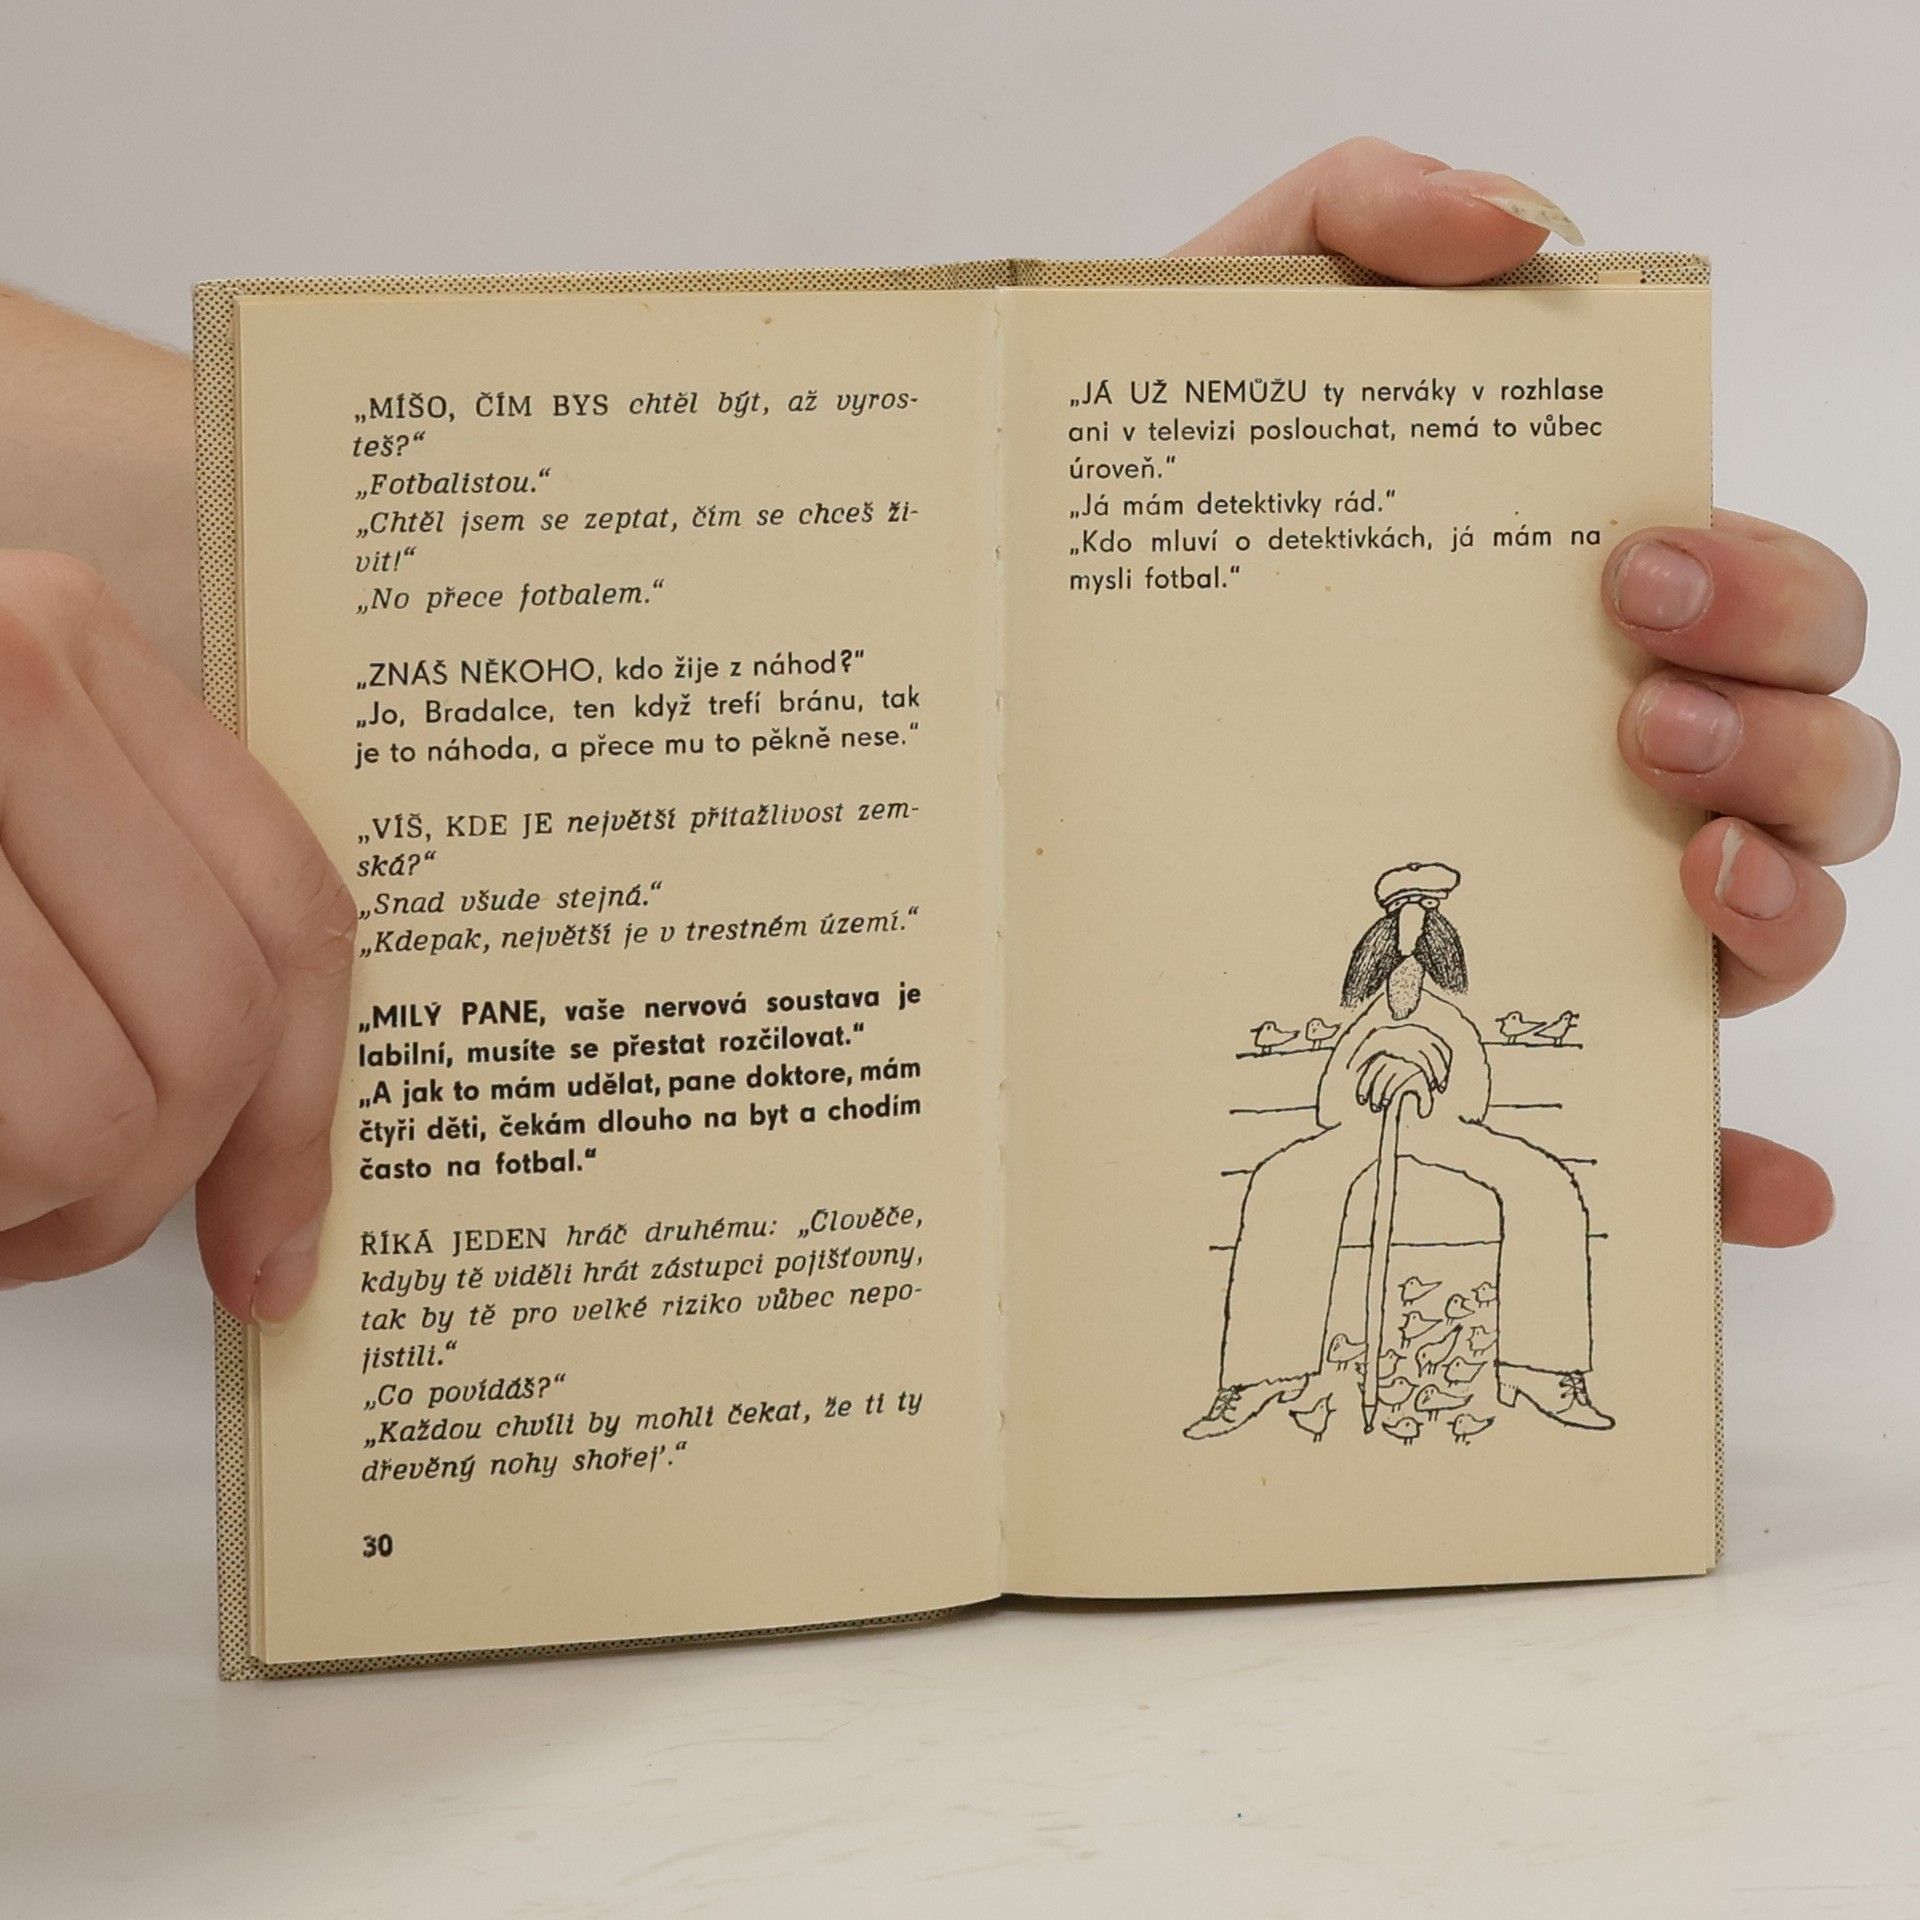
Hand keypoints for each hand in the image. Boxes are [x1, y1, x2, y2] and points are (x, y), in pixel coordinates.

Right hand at [0, 552, 353, 1320]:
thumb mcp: (15, 807)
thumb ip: (124, 888)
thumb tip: (274, 1135)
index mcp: (62, 649)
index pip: (292, 913)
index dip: (308, 1113)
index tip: (283, 1248)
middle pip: (208, 1032)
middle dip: (149, 1187)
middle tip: (60, 1218)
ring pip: (92, 1112)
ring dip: (34, 1214)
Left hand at [1180, 139, 1896, 1247]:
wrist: (1009, 652)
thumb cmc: (1139, 512)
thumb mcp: (1224, 329)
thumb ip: (1362, 220)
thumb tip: (1525, 228)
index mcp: (1580, 623)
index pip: (1769, 608)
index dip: (1769, 592)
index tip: (1635, 577)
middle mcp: (1604, 770)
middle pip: (1816, 764)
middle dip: (1783, 734)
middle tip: (1632, 719)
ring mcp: (1572, 913)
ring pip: (1779, 930)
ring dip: (1787, 910)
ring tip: (1684, 874)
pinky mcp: (1514, 1051)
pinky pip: (1658, 1126)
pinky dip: (1730, 1163)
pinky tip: (1752, 1187)